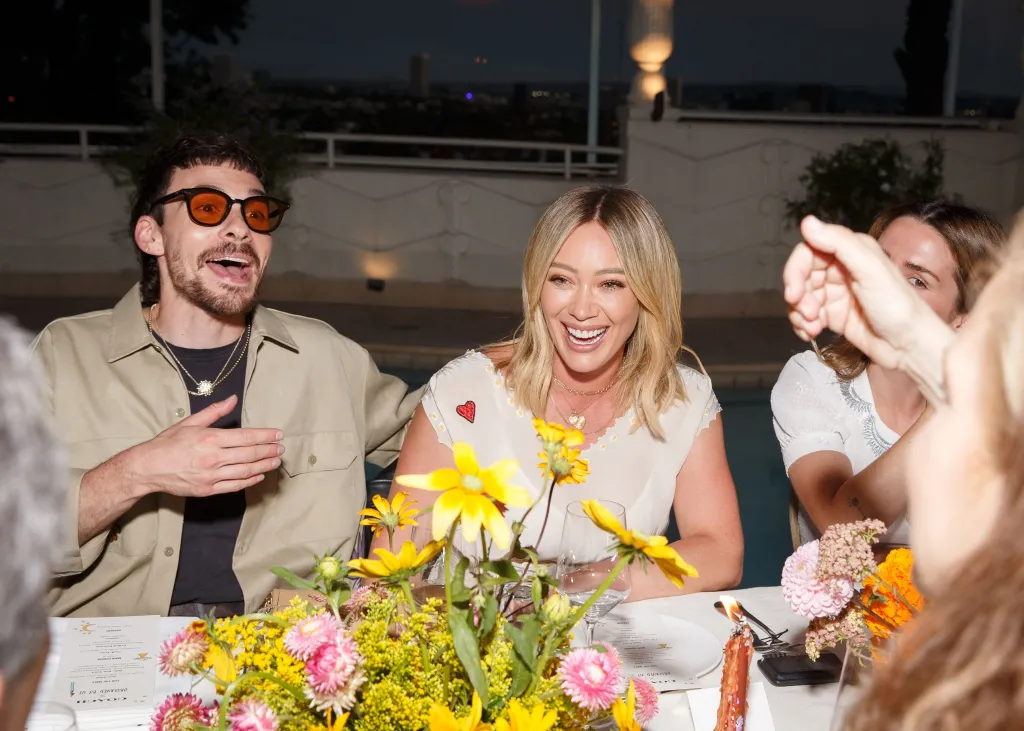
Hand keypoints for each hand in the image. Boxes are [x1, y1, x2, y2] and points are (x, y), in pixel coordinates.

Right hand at [125, 395, 283, 497]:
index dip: (266, 436)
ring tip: (275, 461)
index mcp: (210, 438)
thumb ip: (214, 411)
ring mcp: (211, 476)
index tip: (278, 434)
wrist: (147, 468)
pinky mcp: (208, 490)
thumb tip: (232, 399)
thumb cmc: (167, 443)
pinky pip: (235, 486)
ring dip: (264, 466)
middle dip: (269, 450)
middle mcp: (213, 457)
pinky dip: (250, 481)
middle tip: (281, 448)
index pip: (246, 437)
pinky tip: (259, 475)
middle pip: (250, 454)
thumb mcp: (190, 422)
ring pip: (246, 471)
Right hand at [784, 216, 926, 370]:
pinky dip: (803, 325)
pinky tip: (812, 333)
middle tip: (806, 313)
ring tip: (812, 327)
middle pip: (801, 275)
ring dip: (799, 313)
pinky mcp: (833, 315)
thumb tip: (808, 222)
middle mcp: (841, 269)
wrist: (910, 345)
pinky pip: (805, 316)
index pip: (808, 251)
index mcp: (851, 251)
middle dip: (797, 295)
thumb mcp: (870, 269)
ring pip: (800, 297)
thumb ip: (839, 243)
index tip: (794, 292)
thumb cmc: (898, 306)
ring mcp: (836, 293)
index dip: (795, 270)